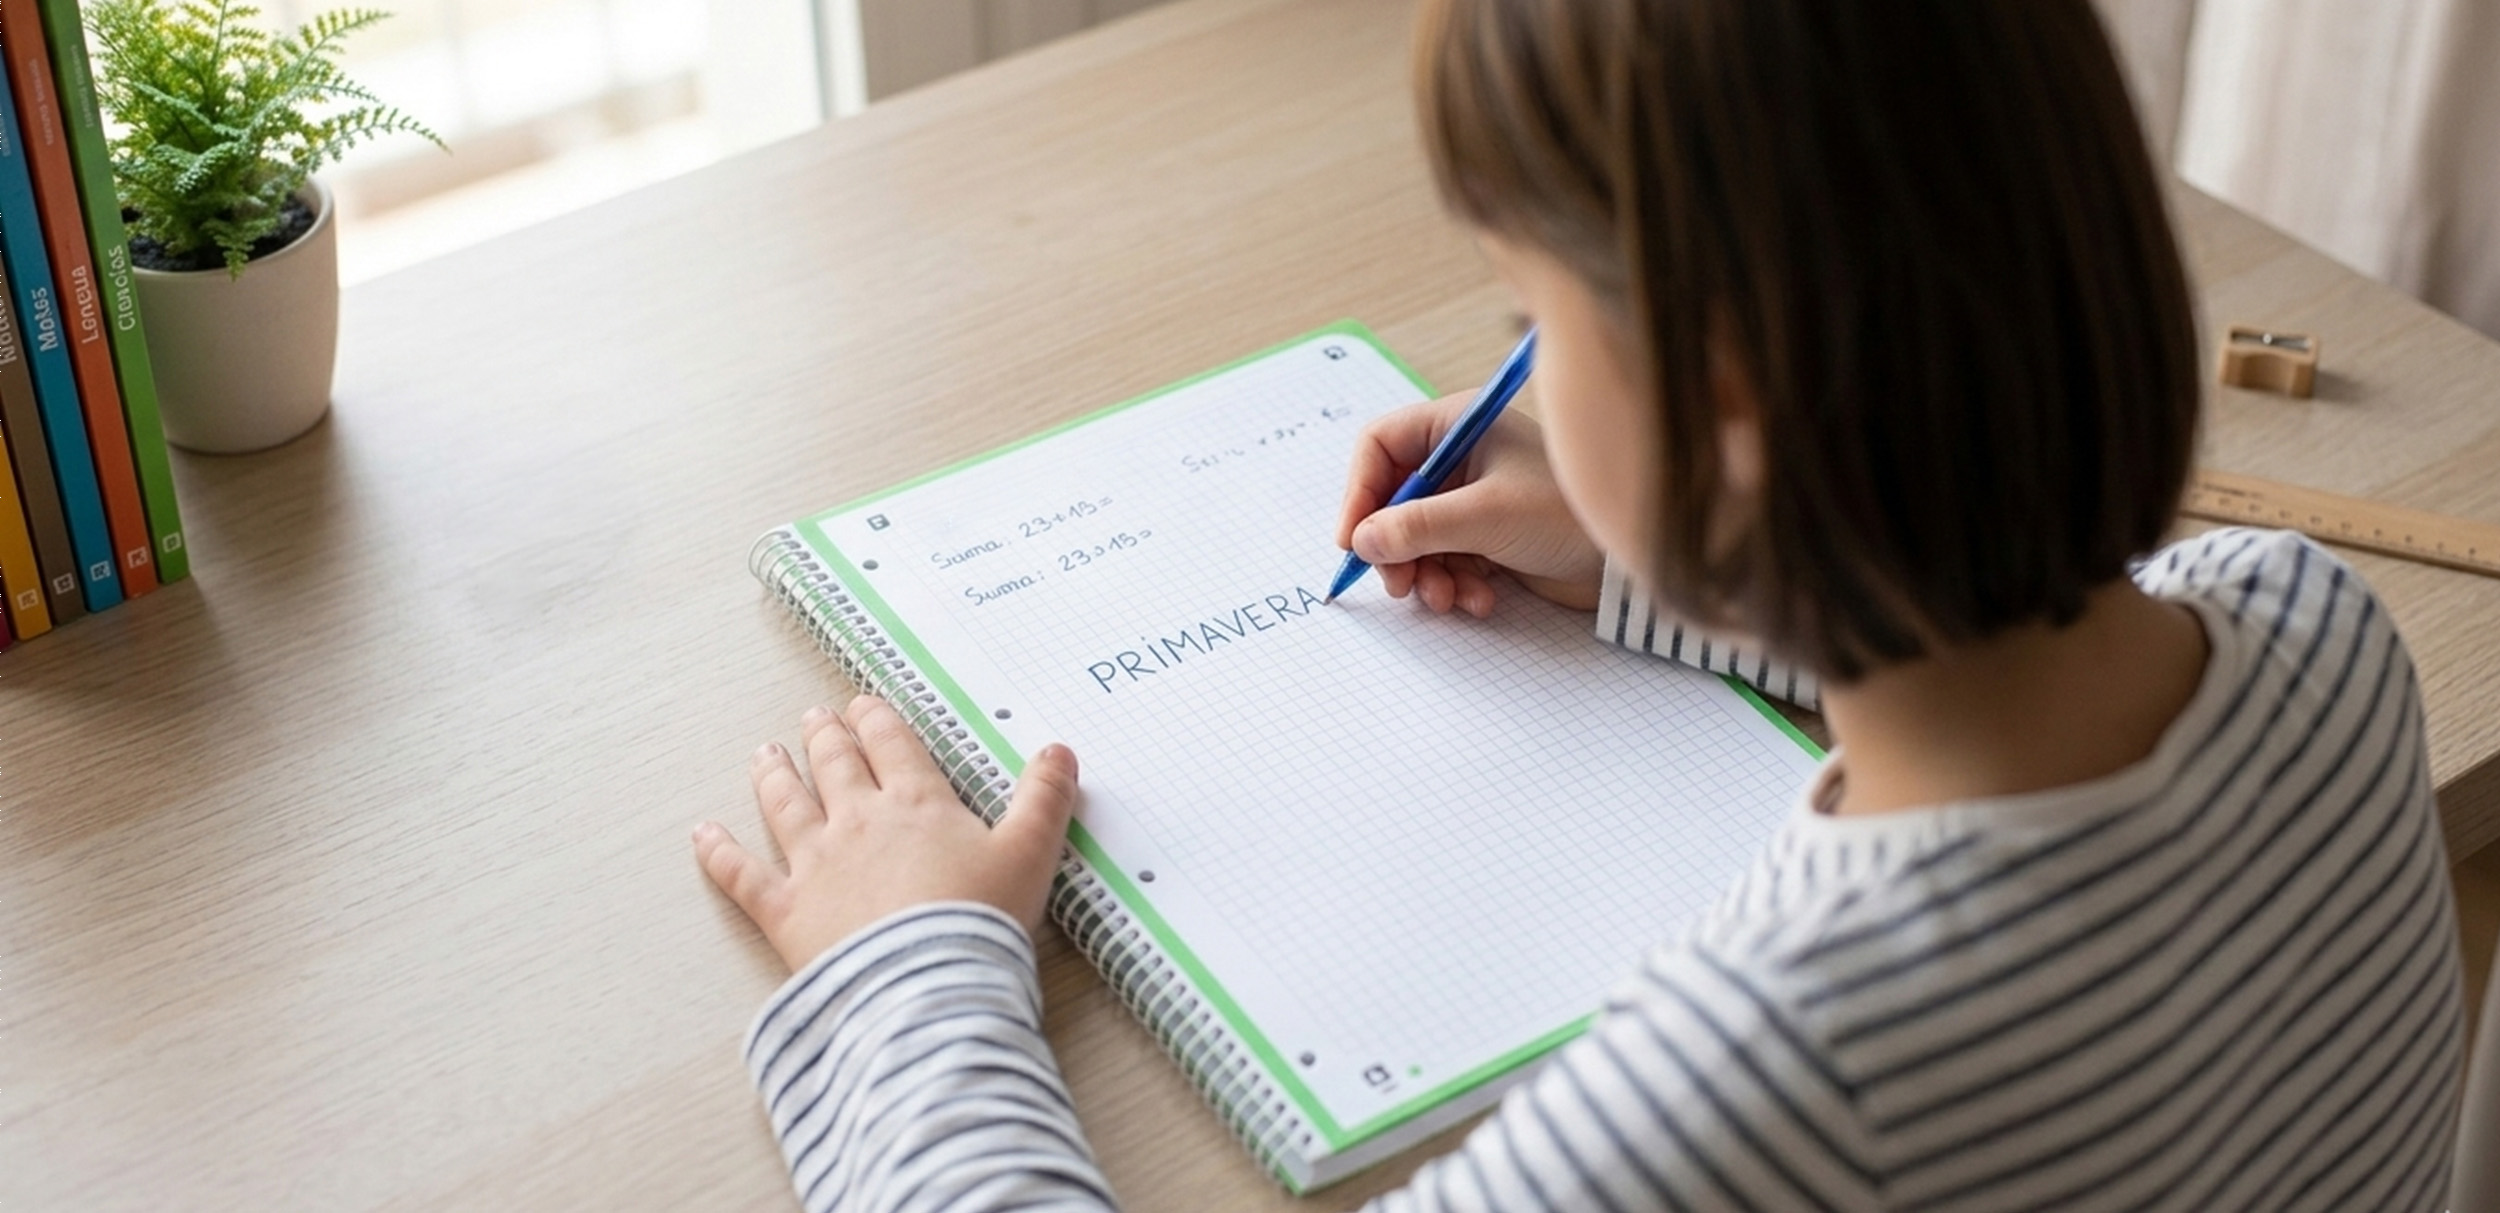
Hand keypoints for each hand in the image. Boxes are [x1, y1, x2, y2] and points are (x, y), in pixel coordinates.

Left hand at [694, 696, 1080, 970]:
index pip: (891, 747)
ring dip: (774, 776)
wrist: (925, 984)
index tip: (863, 705)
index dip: (877, 722)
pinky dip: (718, 854)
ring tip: (764, 754)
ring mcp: (815, 864)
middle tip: (813, 719)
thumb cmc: (980, 920)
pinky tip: (701, 835)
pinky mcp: (785, 911)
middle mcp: (858, 822)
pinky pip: (742, 875)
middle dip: (824, 738)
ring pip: (785, 806)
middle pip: (835, 766)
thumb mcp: (1030, 855)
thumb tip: (1060, 752)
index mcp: (916, 803)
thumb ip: (1044, 801)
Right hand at [1335, 393, 1604, 615]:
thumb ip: (1418, 526)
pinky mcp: (1485, 538)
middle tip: (1398, 584)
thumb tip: (1361, 541)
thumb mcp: (1485, 516)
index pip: (1380, 447)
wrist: (1623, 563)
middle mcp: (1460, 457)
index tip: (1352, 541)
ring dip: (1424, 574)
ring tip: (1447, 598)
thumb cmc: (1564, 515)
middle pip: (1391, 499)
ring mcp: (1471, 499)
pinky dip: (1452, 584)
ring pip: (1414, 539)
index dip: (1359, 493)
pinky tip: (1479, 598)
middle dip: (1393, 547)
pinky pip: (1443, 561)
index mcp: (1457, 425)